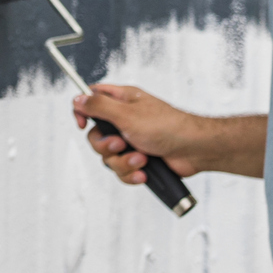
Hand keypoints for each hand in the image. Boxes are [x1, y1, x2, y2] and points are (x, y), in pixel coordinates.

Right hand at [72, 84, 201, 181]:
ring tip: (141, 159)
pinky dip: (131, 173)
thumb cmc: (167, 126)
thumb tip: (78, 99)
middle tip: (121, 144)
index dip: (82, 111)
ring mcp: (132, 140)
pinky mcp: (139, 159)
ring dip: (123, 162)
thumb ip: (98, 106)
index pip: (91, 100)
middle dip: (106, 146)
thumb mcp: (127, 114)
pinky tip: (144, 171)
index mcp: (122, 101)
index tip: (83, 124)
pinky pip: (122, 170)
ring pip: (109, 157)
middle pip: (96, 135)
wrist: (194, 150)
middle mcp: (125, 120)